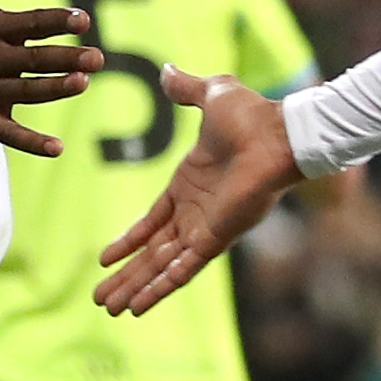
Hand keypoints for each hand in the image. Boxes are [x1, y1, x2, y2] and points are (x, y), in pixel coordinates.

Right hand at [0, 0, 96, 153]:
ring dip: (54, 90)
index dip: (55, 21)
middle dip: (65, 58)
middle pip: (33, 59)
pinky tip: (58, 148)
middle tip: (97, 57)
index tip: (82, 20)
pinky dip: (32, 143)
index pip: (28, 24)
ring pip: (25, 93)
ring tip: (82, 84)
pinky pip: (9, 135)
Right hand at [94, 72, 298, 314]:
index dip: (128, 241)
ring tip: (111, 310)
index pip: (152, 222)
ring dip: (136, 288)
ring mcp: (206, 229)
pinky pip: (183, 270)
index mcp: (189, 185)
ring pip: (162, 267)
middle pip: (152, 253)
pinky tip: (140, 306)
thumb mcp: (210, 95)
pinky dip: (161, 288)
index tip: (104, 258)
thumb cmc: (253, 115)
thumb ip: (185, 89)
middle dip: (126, 276)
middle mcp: (196, 213)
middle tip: (101, 299)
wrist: (279, 133)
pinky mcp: (216, 239)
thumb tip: (167, 71)